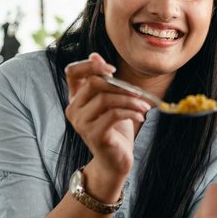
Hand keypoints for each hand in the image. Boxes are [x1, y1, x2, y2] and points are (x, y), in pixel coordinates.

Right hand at [64, 53, 150, 186]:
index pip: (71, 72)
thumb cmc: (115, 130)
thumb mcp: (111, 102)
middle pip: (94, 83)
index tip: (111, 68)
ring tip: (145, 106)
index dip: (90, 64)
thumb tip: (95, 55)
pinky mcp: (94, 135)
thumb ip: (104, 82)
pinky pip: (114, 115)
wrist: (115, 161)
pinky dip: (131, 112)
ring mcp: (82, 123)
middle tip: (139, 93)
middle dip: (120, 85)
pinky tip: (141, 115)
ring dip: (131, 100)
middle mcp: (74, 109)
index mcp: (76, 98)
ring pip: (106, 99)